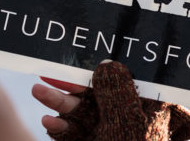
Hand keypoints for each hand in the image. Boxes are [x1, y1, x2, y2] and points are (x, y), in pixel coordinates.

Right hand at [32, 61, 189, 140]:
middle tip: (48, 73)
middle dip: (73, 84)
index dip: (105, 66)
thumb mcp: (128, 125)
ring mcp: (113, 137)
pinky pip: (76, 135)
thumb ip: (117, 93)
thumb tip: (107, 65)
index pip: (130, 78)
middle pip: (100, 94)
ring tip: (38, 91)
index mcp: (152, 111)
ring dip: (60, 103)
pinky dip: (61, 129)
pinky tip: (48, 122)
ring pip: (84, 114)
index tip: (81, 56)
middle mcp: (133, 121)